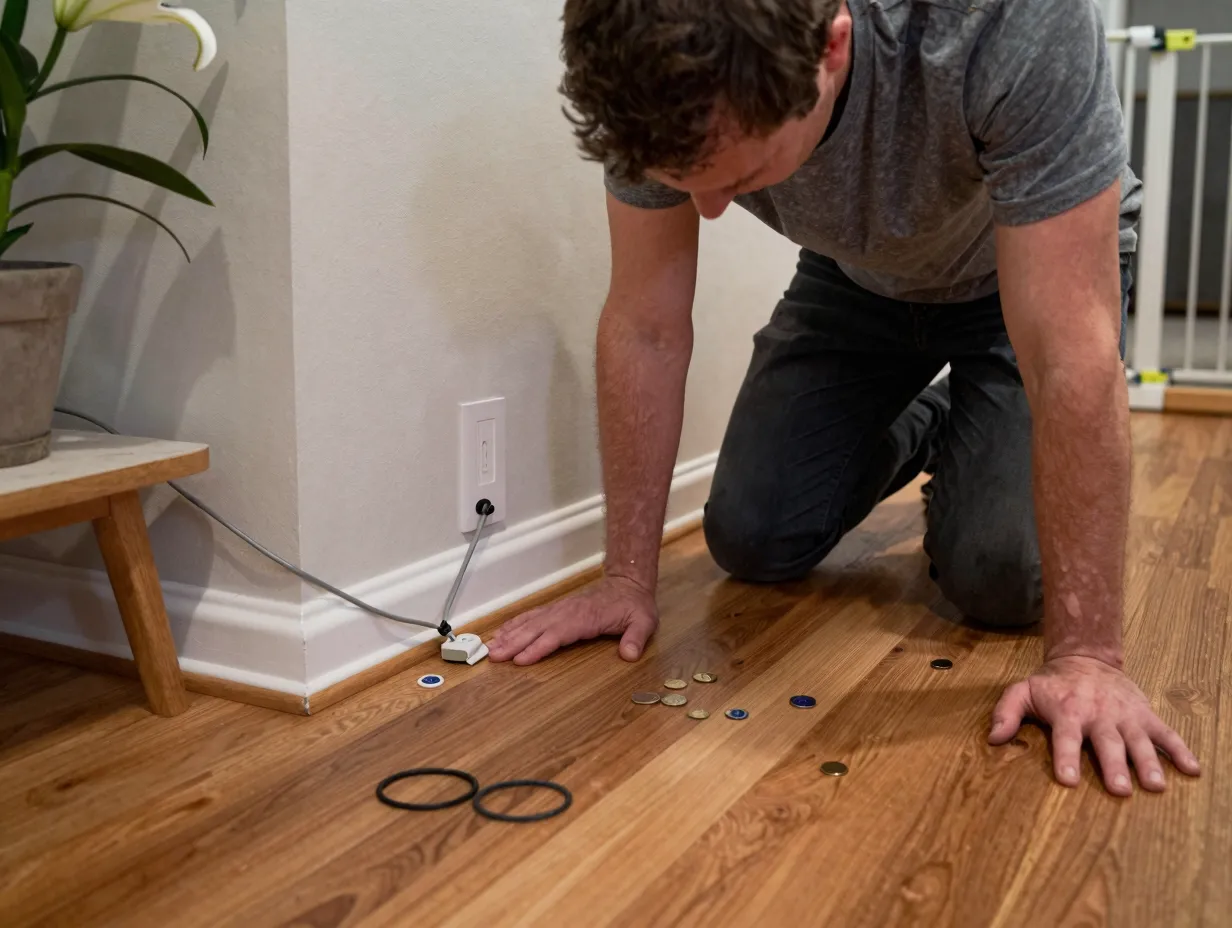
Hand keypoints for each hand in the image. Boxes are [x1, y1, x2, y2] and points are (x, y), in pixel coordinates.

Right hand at [488, 575, 658, 664]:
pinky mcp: (557, 609)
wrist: (628, 583)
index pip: (558, 634)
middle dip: (514, 642)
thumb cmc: (634, 605)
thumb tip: (629, 654)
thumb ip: (635, 638)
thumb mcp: (643, 622)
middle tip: (493, 656)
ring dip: (509, 634)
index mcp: (585, 617)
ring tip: (490, 648)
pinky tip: (502, 633)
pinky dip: (515, 624)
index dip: (539, 647)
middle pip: (537, 628)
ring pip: (530, 622)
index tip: (521, 658)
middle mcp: (567, 612)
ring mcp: (560, 609)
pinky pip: (532, 616)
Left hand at [988, 655, 1200, 795]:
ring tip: (1155, 785)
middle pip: (1107, 743)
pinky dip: (1180, 750)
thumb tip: (993, 739)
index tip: (1067, 780)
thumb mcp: (1023, 691)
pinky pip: (1165, 733)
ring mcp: (1125, 715)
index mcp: (1068, 712)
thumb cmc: (1052, 684)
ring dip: (1148, 762)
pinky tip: (1192, 769)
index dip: (1065, 758)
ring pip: (1138, 741)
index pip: (1065, 738)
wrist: (1086, 657)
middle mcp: (1099, 715)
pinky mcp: (1144, 714)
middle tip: (1120, 789)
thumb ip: (1006, 712)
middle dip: (1113, 765)